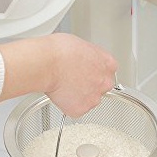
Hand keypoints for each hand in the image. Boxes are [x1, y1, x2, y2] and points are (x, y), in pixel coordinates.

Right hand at [0, 33, 117, 117]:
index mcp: (108, 64)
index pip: (107, 72)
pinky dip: (68, 105)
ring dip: (79, 96)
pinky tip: (60, 94)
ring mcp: (94, 98)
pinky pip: (76, 110)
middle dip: (89, 86)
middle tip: (74, 81)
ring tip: (64, 86)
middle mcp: (105, 82)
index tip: (86, 73)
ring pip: (88, 100)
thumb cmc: (59, 51)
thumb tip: (83, 61)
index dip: (93, 72)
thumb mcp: (82, 46)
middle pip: (101, 88)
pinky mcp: (81, 109)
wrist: (48, 64)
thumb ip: (88, 58)